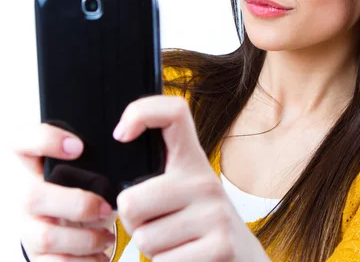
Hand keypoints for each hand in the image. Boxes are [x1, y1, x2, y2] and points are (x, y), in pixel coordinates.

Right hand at [14, 124, 115, 260]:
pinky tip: (101, 255)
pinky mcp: (38, 256)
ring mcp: (30, 227)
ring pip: (45, 235)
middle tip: (107, 209)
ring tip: (107, 237)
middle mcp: (28, 196)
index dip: (44, 140)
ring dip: (84, 239)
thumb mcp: (91, 170)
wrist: (76, 233)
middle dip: (76, 204)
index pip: (22, 141)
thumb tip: (130, 137)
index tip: (78, 146)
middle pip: (31, 196)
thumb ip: (98, 156)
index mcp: (39, 167)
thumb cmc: (88, 194)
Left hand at [114, 95, 269, 261]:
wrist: (244, 261)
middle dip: (133, 225)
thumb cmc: (202, 226)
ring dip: (152, 250)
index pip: (173, 113)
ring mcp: (215, 214)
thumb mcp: (187, 192)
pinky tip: (187, 258)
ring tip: (178, 244)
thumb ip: (158, 179)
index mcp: (193, 161)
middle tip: (159, 226)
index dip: (141, 111)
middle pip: (130, 202)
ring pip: (143, 239)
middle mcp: (205, 181)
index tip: (121, 134)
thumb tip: (114, 183)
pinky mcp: (219, 246)